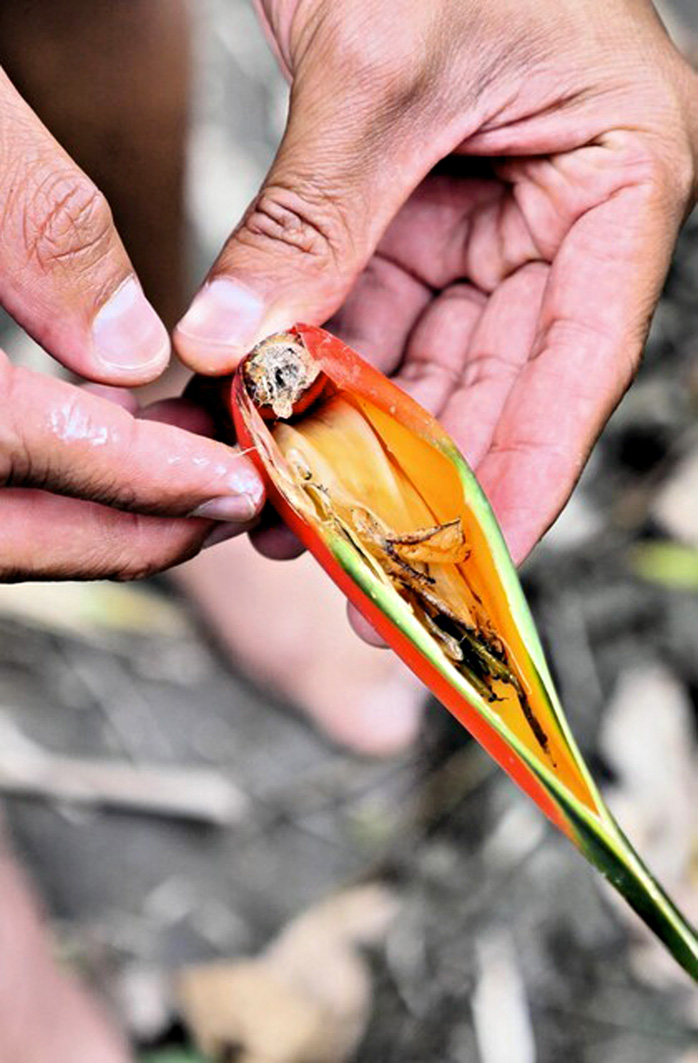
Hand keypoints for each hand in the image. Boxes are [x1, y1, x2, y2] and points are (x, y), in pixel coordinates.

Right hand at [0, 68, 263, 580]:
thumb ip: (34, 218)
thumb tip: (132, 352)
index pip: (2, 449)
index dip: (131, 483)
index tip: (228, 488)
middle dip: (120, 529)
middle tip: (220, 509)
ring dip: (88, 506)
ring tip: (188, 473)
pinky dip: (40, 465)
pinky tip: (103, 423)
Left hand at [175, 0, 697, 563]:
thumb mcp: (382, 66)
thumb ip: (316, 215)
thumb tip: (232, 347)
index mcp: (619, 178)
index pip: (579, 363)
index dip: (526, 473)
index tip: (474, 564)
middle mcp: (558, 216)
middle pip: (492, 382)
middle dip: (415, 478)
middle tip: (354, 570)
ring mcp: (483, 223)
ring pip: (419, 362)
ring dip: (350, 438)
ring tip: (289, 512)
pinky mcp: (410, 217)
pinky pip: (363, 316)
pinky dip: (312, 371)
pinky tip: (266, 423)